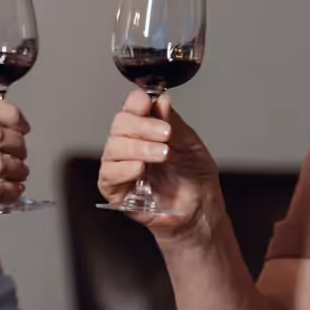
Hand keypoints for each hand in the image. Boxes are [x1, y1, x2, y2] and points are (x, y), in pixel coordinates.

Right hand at [97, 90, 220, 236]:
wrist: (200, 209)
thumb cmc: (194, 178)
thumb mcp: (190, 144)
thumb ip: (173, 123)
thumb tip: (162, 100)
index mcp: (145, 129)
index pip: (131, 108)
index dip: (136, 103)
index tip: (147, 102)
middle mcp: (129, 145)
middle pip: (119, 125)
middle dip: (142, 126)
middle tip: (165, 134)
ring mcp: (120, 167)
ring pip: (113, 148)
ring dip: (139, 148)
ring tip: (162, 154)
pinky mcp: (115, 190)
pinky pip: (108, 175)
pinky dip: (124, 169)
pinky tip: (140, 168)